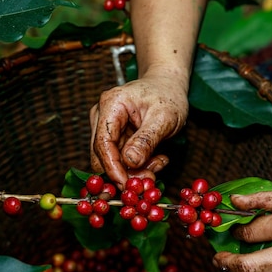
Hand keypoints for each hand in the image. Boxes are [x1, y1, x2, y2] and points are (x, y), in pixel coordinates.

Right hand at [89, 74, 188, 188]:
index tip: (126, 185)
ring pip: (112, 160)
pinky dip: (138, 164)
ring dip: (135, 169)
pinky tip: (155, 157)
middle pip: (103, 155)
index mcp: (111, 104)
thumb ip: (146, 140)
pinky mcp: (114, 136)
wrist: (168, 86)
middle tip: (150, 177)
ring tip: (159, 161)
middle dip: (126, 171)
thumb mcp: (164, 118)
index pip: (102, 143)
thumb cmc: (168, 96)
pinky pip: (120, 159)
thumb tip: (130, 162)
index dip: (112, 168)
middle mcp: (102, 115)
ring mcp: (106, 126)